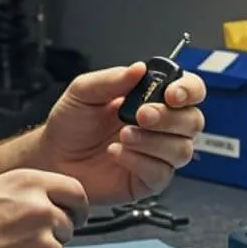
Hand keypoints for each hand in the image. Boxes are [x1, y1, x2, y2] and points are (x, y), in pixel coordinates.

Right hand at [0, 169, 88, 247]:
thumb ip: (25, 191)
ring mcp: (45, 244)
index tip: (75, 216)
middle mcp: (42, 210)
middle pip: (68, 224)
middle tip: (19, 243)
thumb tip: (51, 199)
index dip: (76, 207)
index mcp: (28, 183)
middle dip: (51, 234)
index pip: (76, 191)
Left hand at [37, 63, 206, 205]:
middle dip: (169, 118)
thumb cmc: (70, 124)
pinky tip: (118, 154)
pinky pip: (162, 173)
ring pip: (182, 150)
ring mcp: (157, 154)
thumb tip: (139, 68)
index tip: (172, 94)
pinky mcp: (148, 180)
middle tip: (141, 115)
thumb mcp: (84, 91)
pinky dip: (140, 162)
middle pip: (193, 121)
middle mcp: (161, 126)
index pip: (190, 90)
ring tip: (124, 136)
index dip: (189, 90)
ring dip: (153, 141)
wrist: (53, 156)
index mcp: (152, 98)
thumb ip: (112, 79)